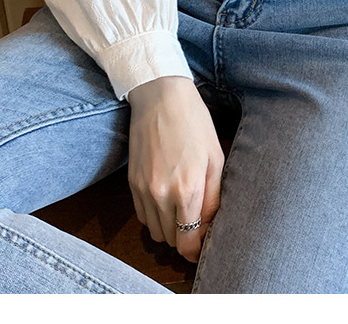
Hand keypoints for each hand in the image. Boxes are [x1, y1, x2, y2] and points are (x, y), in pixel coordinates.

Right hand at [127, 76, 224, 262]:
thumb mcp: (215, 158)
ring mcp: (143, 190)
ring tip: (181, 209)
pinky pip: (142, 215)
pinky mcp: (132, 182)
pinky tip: (166, 198)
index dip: (196, 250)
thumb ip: (213, 197)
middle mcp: (162, 195)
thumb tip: (210, 225)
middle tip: (197, 222)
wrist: (161, 97)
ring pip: (155, 231)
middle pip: (171, 240)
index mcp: (188, 189)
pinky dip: (154, 215)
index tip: (203, 246)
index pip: (188, 242)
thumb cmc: (194, 123)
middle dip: (185, 237)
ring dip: (169, 228)